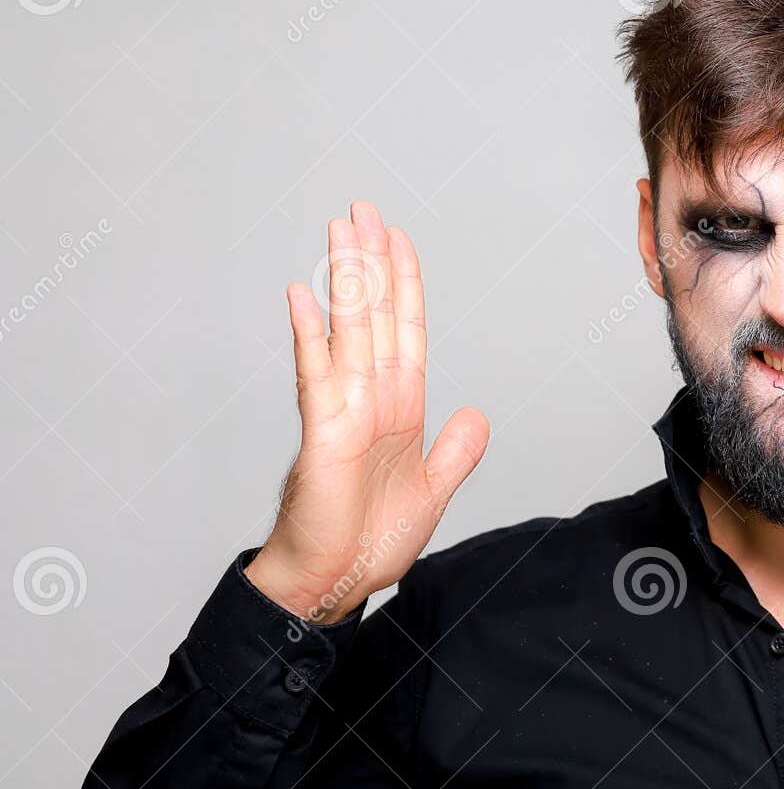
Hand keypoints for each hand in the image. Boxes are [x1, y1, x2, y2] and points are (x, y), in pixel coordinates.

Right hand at [246, 201, 489, 622]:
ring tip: (338, 230)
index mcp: (399, 407)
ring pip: (348, 330)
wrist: (338, 580)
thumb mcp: (433, 490)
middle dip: (370, 262)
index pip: (404, 330)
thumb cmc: (372, 539)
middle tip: (363, 208)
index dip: (403, 284)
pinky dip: (311, 336)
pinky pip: (316, 374)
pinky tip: (303, 296)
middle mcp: (371, 398)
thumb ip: (456, 451)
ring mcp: (343, 410)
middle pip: (373, 316)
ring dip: (344, 279)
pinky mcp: (323, 432)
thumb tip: (476, 413)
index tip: (398, 239)